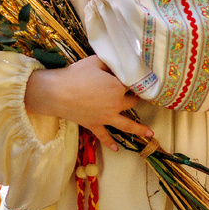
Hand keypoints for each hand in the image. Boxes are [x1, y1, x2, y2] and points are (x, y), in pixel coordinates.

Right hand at [25, 55, 154, 151]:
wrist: (58, 93)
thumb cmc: (77, 74)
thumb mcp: (95, 61)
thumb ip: (110, 63)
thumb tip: (118, 64)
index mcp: (118, 87)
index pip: (131, 84)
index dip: (132, 80)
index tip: (137, 79)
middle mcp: (116, 104)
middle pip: (131, 102)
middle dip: (133, 98)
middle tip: (135, 96)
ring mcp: (106, 117)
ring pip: (127, 125)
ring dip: (139, 130)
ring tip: (150, 134)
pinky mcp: (95, 125)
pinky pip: (104, 136)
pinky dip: (110, 143)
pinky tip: (116, 149)